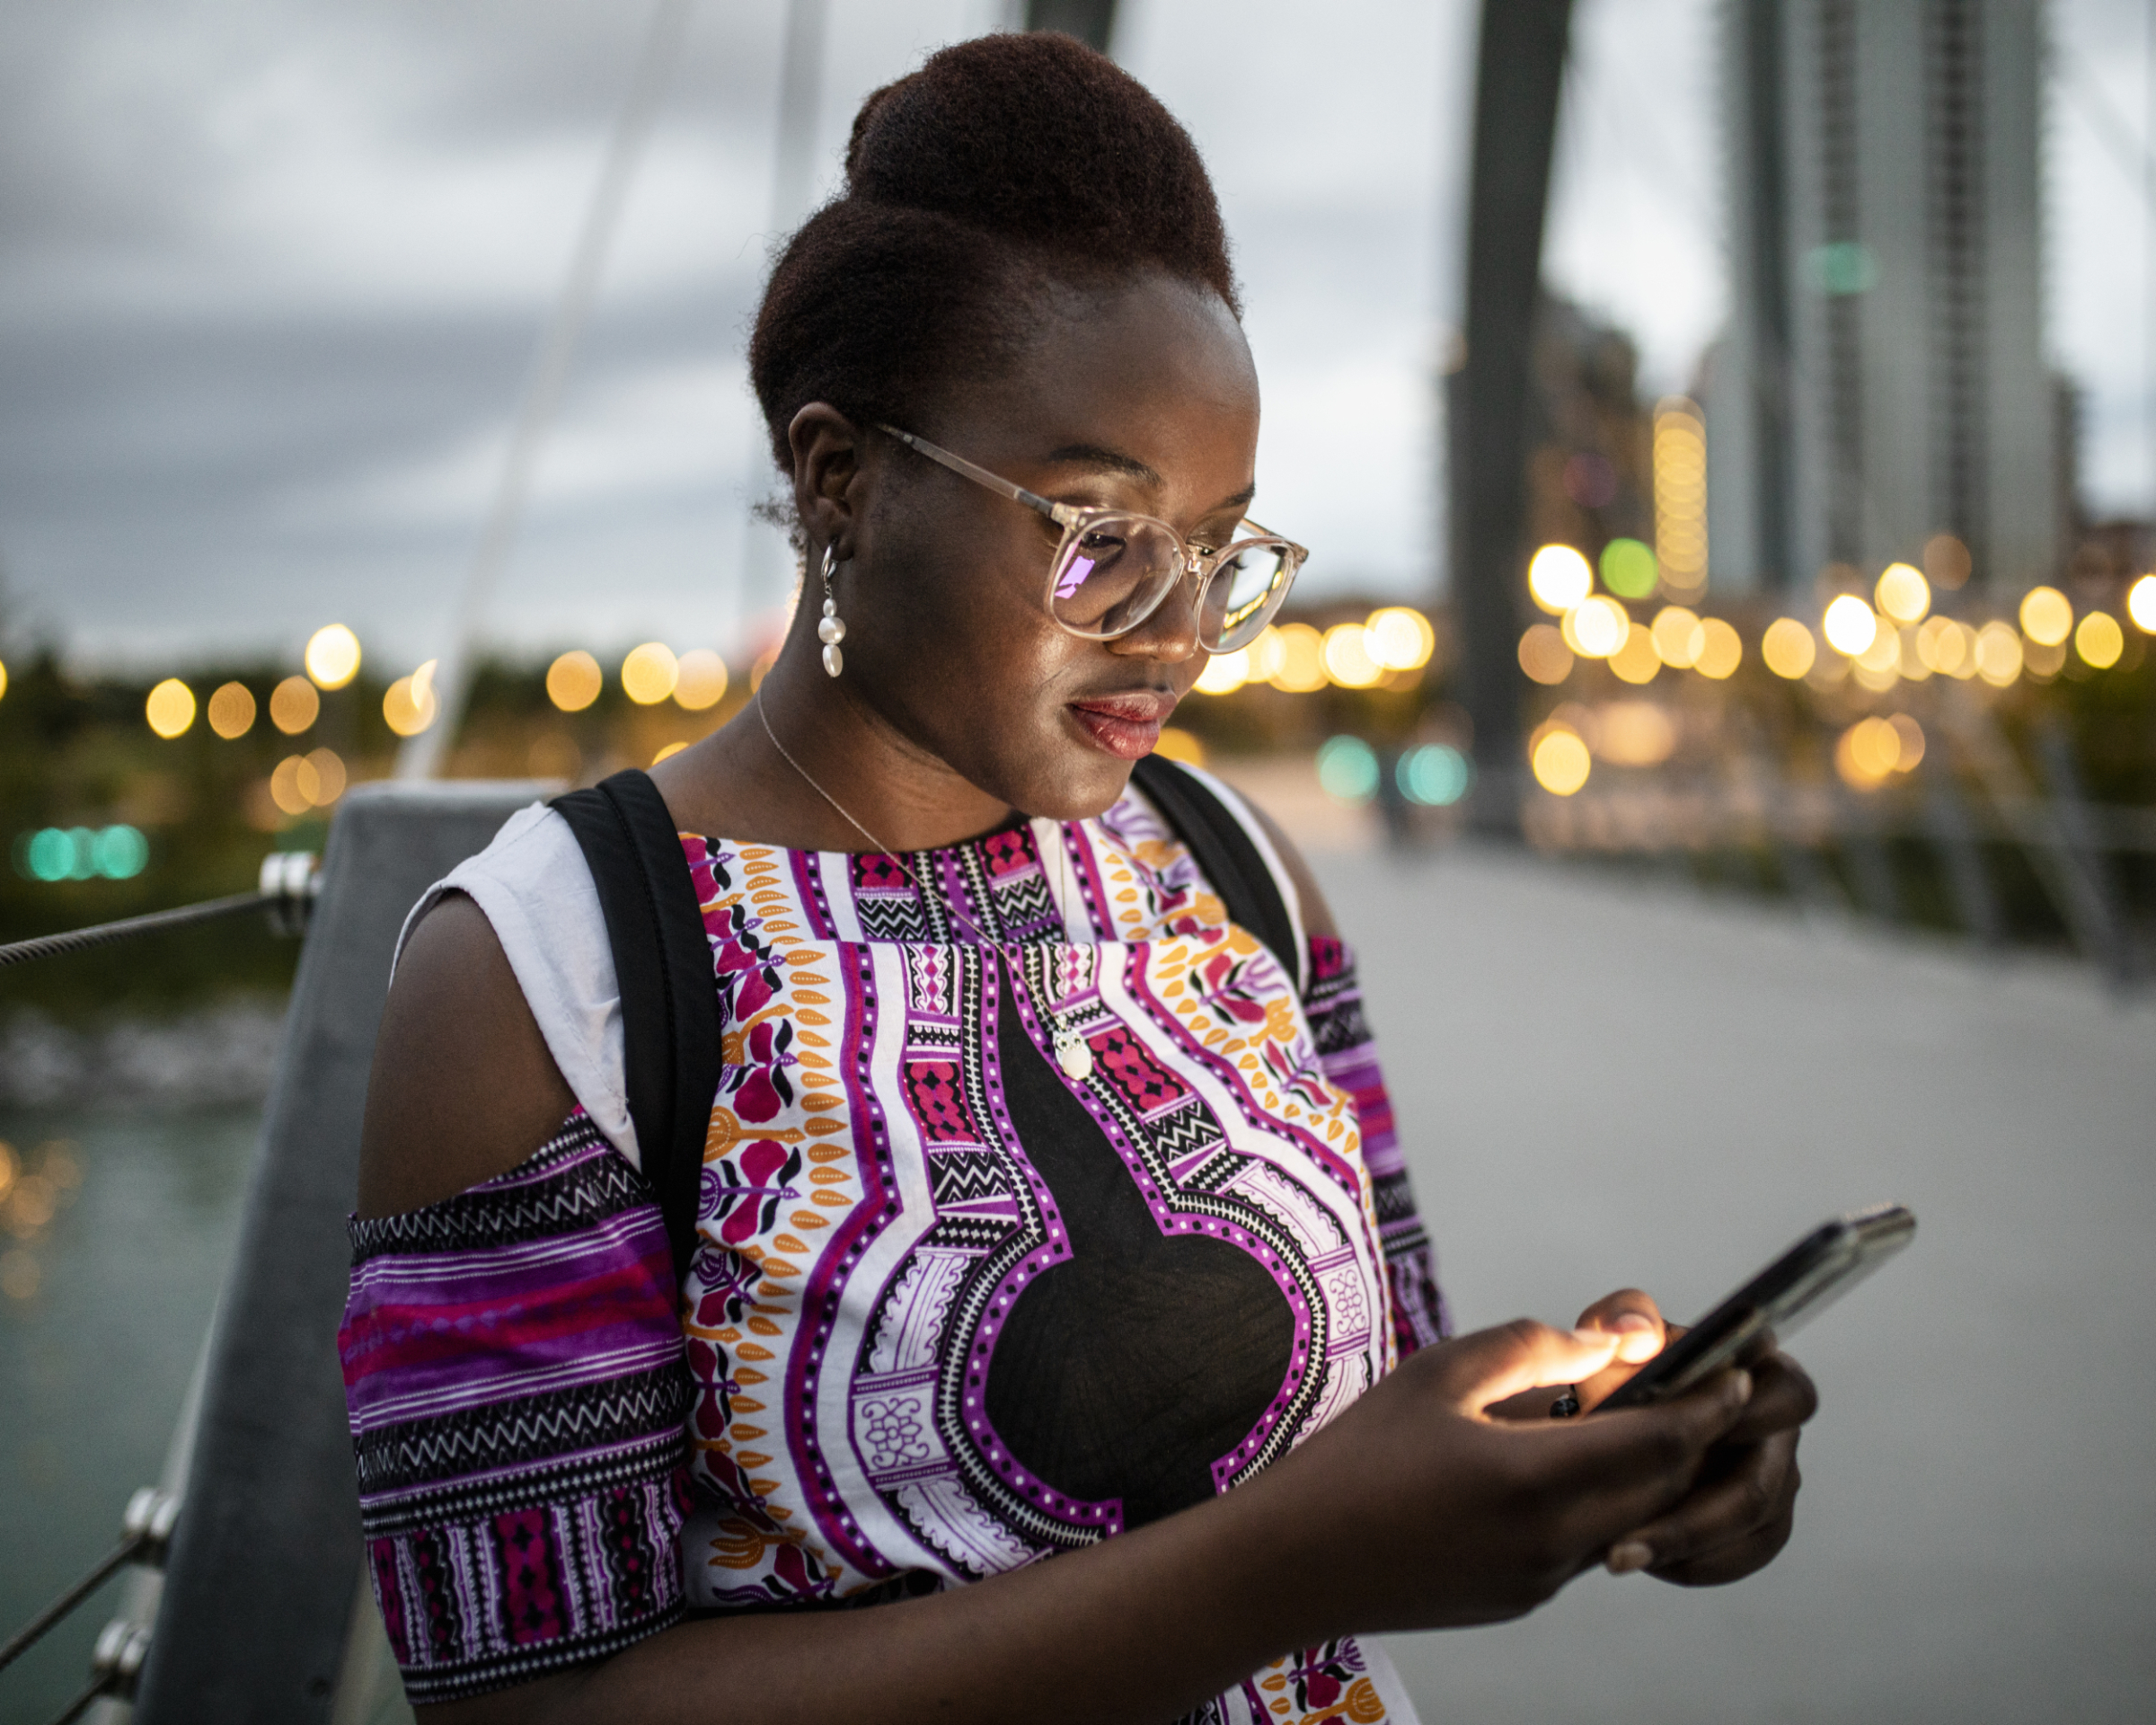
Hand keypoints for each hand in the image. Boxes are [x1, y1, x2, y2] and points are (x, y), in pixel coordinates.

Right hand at [1270, 1317, 1756, 1636]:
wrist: (1295, 1563)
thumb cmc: (1357, 1458)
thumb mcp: (1441, 1374)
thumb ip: (1534, 1347)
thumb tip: (1608, 1342)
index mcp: (1537, 1479)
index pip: (1664, 1441)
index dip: (1708, 1402)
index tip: (1733, 1369)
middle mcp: (1555, 1542)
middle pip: (1661, 1486)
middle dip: (1686, 1434)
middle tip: (1685, 1382)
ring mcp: (1541, 1580)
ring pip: (1629, 1518)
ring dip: (1640, 1469)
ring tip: (1611, 1413)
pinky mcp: (1522, 1598)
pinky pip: (1586, 1542)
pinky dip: (1596, 1498)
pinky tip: (1548, 1460)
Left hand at [1571, 1289, 1818, 1587]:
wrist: (1591, 1426)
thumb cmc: (1612, 1372)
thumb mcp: (1607, 1335)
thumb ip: (1622, 1318)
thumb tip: (1640, 1333)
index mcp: (1758, 1372)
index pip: (1790, 1395)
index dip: (1752, 1418)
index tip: (1691, 1435)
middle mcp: (1776, 1429)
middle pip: (1766, 1484)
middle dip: (1701, 1514)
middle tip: (1634, 1529)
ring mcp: (1771, 1481)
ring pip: (1753, 1531)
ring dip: (1686, 1546)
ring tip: (1621, 1553)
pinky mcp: (1754, 1528)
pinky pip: (1738, 1558)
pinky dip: (1692, 1563)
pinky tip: (1643, 1559)